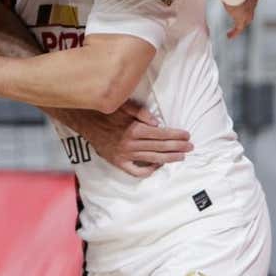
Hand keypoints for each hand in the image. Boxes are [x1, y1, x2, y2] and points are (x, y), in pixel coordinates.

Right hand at [62, 101, 193, 177]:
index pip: (161, 134)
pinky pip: (136, 171)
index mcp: (133, 129)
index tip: (187, 136)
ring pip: (151, 159)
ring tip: (180, 157)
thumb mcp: (122, 104)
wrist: (84, 121)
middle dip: (177, 147)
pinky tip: (157, 166)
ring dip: (168, 159)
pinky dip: (148, 171)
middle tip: (190, 147)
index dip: (176, 135)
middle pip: (159, 147)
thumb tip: (157, 122)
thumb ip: (140, 112)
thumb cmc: (105, 110)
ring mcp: (124, 155)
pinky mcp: (118, 162)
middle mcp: (130, 144)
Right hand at [224, 0, 259, 38]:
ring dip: (241, 23)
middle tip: (240, 14)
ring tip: (234, 29)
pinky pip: (239, 28)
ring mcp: (249, 10)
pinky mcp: (242, 19)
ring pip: (246, 19)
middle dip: (247, 10)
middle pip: (251, 7)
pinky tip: (228, 36)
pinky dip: (234, 32)